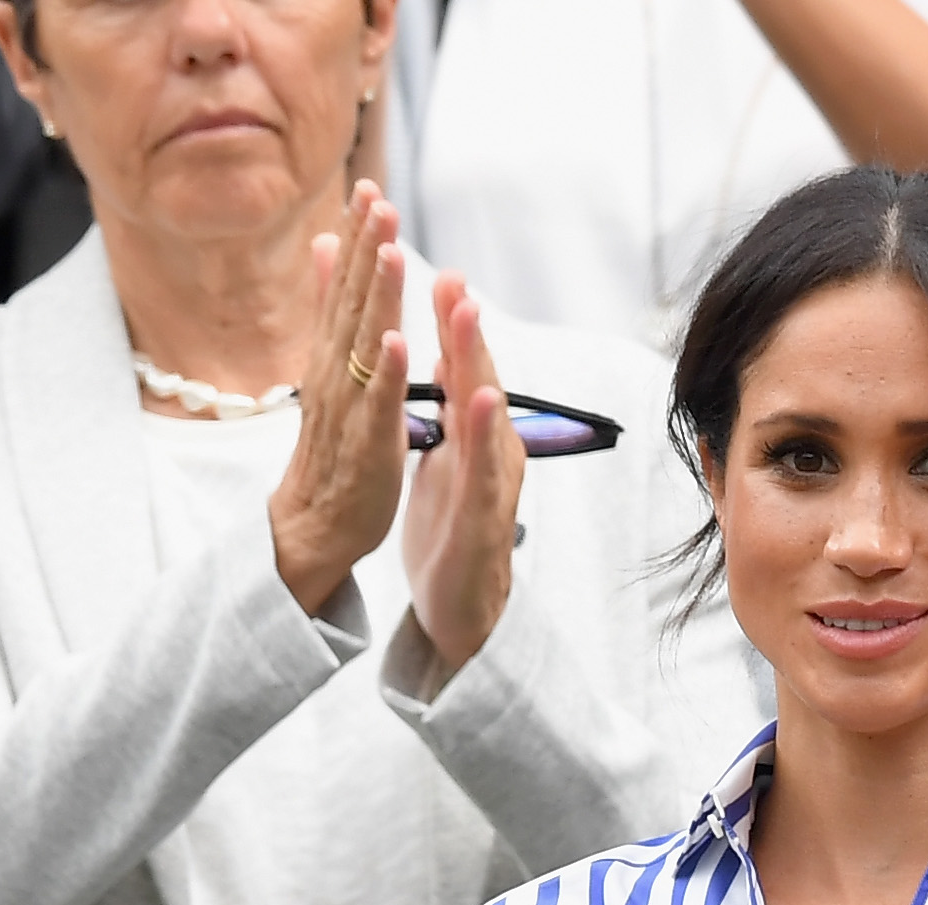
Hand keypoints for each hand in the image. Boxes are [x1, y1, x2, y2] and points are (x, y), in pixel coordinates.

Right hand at [267, 179, 411, 615]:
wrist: (312, 525)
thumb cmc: (328, 448)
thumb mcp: (326, 365)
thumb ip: (326, 304)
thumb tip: (322, 245)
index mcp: (332, 354)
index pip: (342, 286)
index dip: (354, 237)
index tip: (366, 187)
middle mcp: (336, 374)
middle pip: (351, 303)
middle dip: (365, 250)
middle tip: (376, 198)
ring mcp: (350, 409)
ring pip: (365, 345)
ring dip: (376, 298)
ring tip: (389, 251)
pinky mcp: (369, 446)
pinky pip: (378, 405)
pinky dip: (387, 373)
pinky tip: (397, 341)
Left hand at [397, 271, 524, 680]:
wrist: (462, 607)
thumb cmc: (453, 528)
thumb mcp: (444, 457)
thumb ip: (447, 406)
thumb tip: (445, 353)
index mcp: (471, 434)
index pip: (460, 368)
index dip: (449, 322)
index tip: (435, 273)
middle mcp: (490, 449)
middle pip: (477, 377)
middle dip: (465, 326)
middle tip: (451, 275)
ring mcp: (492, 482)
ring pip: (486, 413)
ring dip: (477, 361)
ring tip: (465, 314)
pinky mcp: (483, 519)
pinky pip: (481, 470)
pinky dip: (479, 432)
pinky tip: (473, 397)